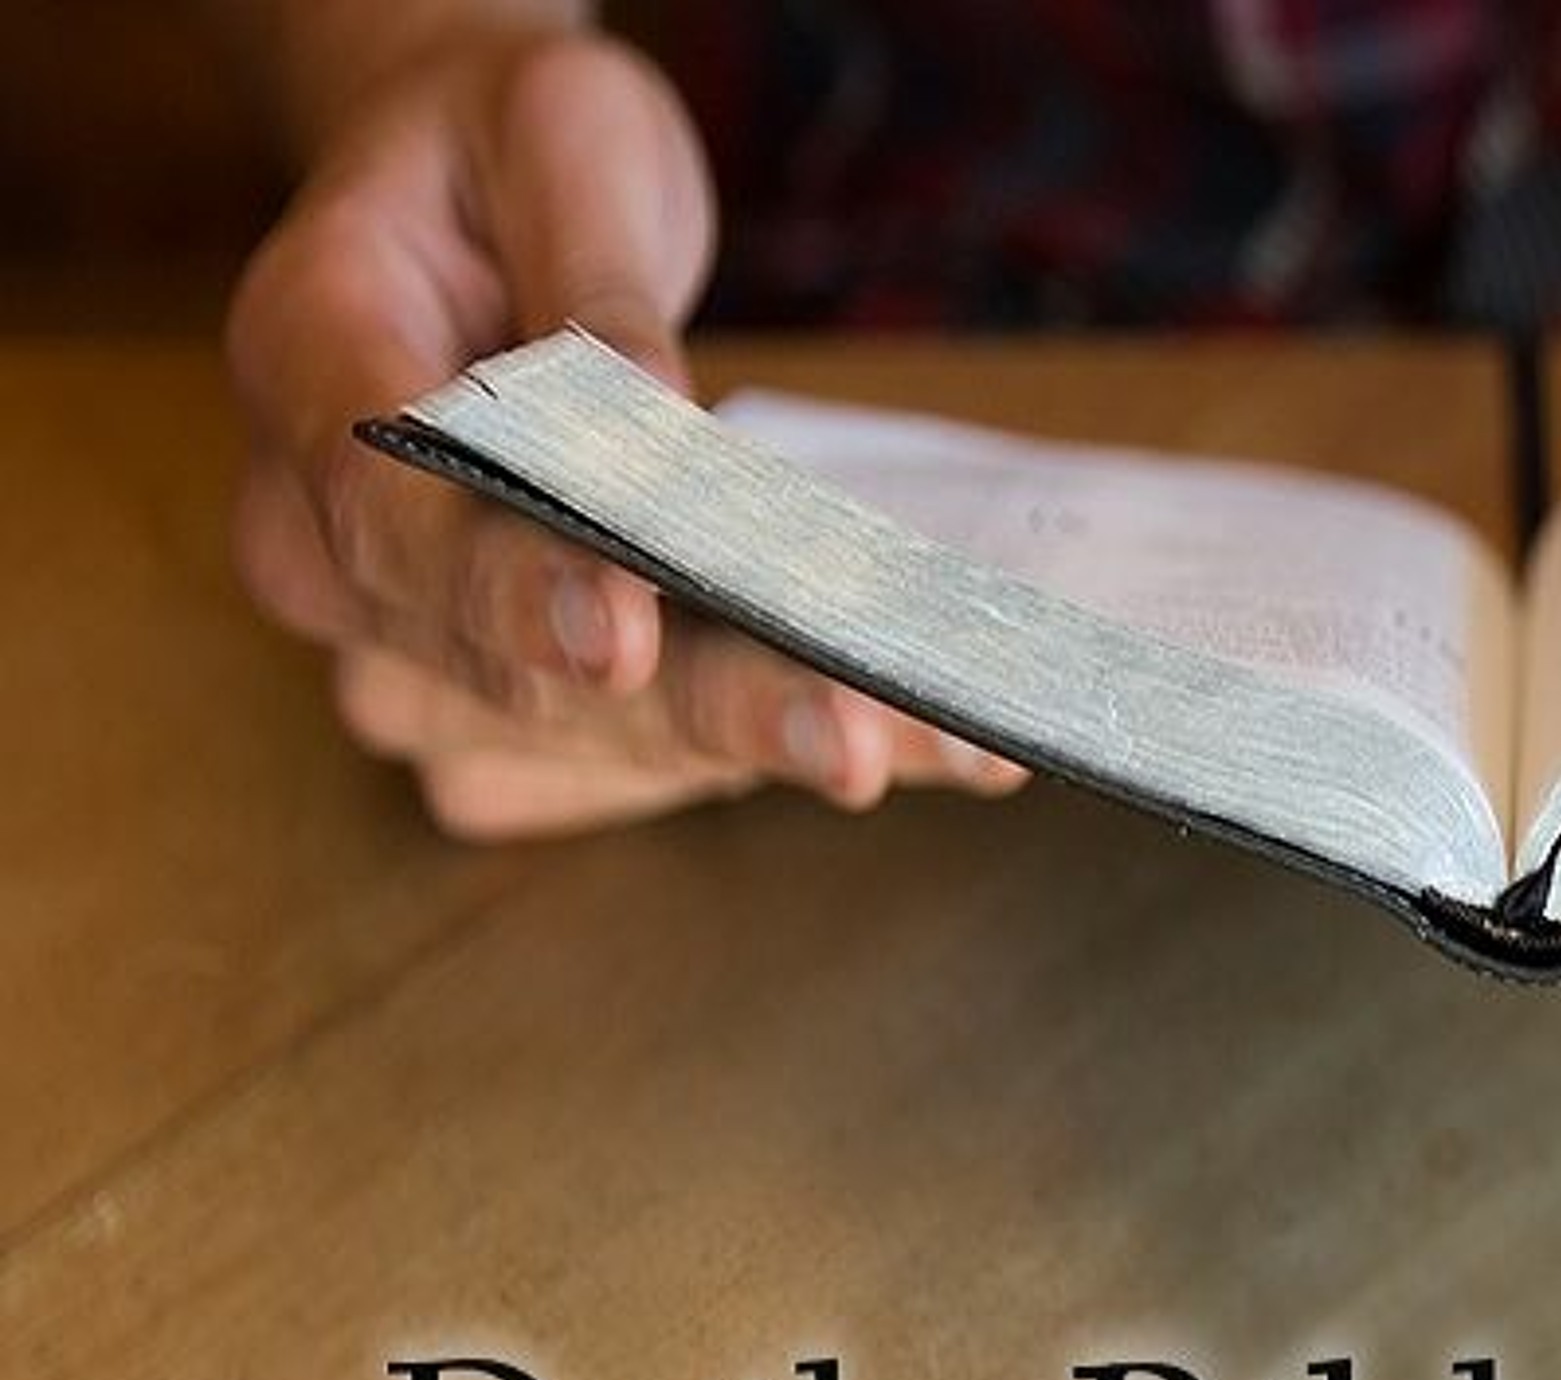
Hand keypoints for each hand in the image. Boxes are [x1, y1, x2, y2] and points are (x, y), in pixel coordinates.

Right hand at [225, 26, 1021, 834]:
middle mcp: (338, 553)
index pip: (398, 518)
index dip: (515, 593)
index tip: (620, 634)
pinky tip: (938, 751)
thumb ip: (597, 282)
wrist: (477, 219)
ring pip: (609, 745)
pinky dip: (796, 751)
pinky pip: (656, 765)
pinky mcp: (531, 716)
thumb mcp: (558, 138)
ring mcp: (428, 654)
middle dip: (707, 710)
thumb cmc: (507, 157)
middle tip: (853, 738)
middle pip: (523, 676)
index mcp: (310, 379)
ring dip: (784, 746)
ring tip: (955, 740)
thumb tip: (654, 414)